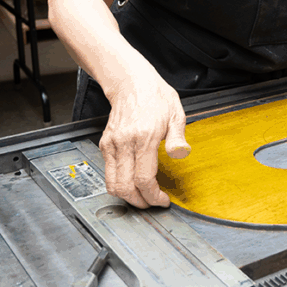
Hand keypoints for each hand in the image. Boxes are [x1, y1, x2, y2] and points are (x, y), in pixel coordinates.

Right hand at [99, 74, 189, 207]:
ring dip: (127, 197)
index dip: (153, 196)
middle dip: (140, 202)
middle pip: (125, 187)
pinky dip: (119, 184)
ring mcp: (112, 144)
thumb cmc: (155, 97)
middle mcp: (125, 143)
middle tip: (153, 203)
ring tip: (143, 197)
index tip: (163, 200)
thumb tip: (180, 154)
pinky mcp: (105, 145)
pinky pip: (108, 173)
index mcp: (144, 137)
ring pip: (112, 184)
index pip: (143, 179)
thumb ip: (178, 137)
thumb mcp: (176, 114)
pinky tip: (133, 182)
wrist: (132, 83)